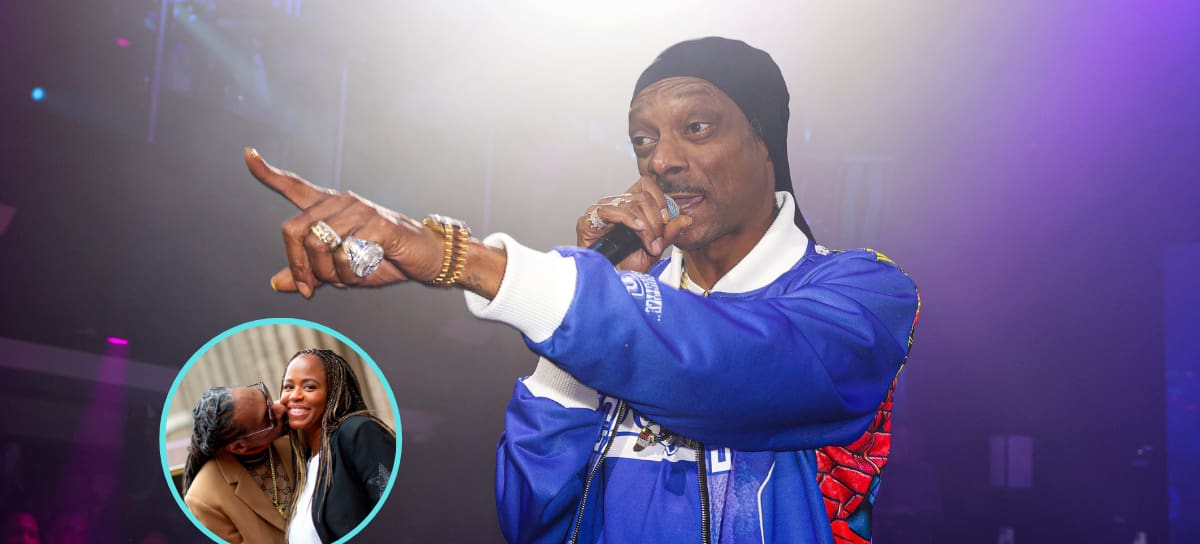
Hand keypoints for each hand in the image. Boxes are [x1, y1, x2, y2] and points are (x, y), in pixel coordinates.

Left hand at [244, 148, 445, 297]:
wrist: (424, 259)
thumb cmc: (383, 259)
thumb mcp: (340, 270)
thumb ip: (310, 272)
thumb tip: (277, 283)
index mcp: (329, 207)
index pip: (294, 186)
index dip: (268, 172)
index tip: (248, 154)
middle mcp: (341, 202)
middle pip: (294, 230)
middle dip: (299, 265)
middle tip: (310, 287)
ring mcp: (360, 210)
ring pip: (319, 247)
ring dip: (331, 274)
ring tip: (350, 277)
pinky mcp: (378, 224)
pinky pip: (347, 255)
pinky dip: (352, 273)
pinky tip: (368, 268)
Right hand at [575, 176, 691, 271]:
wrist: (610, 283)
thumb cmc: (626, 267)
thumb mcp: (654, 249)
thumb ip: (668, 233)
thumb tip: (687, 219)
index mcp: (630, 206)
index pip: (647, 185)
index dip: (660, 200)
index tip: (667, 221)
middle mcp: (615, 205)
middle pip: (643, 196)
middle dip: (656, 220)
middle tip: (657, 241)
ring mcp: (600, 211)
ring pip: (631, 203)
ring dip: (646, 226)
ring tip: (648, 245)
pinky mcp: (588, 220)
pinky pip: (611, 210)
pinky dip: (629, 220)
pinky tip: (637, 231)